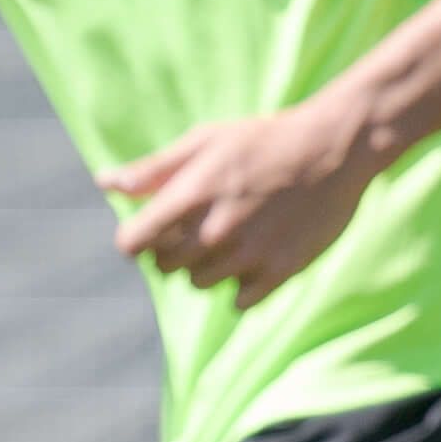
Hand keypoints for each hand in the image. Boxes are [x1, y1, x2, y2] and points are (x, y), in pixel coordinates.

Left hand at [97, 100, 382, 306]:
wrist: (335, 146)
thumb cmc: (263, 140)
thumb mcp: (204, 142)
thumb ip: (153, 170)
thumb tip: (105, 183)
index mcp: (189, 197)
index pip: (132, 244)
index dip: (136, 238)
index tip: (152, 230)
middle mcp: (214, 232)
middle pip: (165, 267)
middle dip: (172, 249)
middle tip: (201, 224)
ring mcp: (248, 255)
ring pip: (200, 284)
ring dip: (207, 266)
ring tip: (232, 236)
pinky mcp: (280, 272)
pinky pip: (239, 302)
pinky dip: (241, 285)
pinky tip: (255, 255)